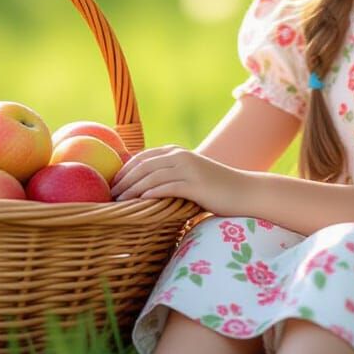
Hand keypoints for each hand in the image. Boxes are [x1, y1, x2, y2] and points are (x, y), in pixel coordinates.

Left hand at [110, 145, 250, 214]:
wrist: (244, 192)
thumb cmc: (214, 189)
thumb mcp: (189, 176)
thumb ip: (169, 176)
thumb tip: (142, 187)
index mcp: (176, 152)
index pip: (142, 157)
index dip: (124, 169)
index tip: (111, 183)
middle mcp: (180, 156)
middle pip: (143, 165)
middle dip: (123, 179)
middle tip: (110, 194)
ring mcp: (188, 169)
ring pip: (151, 176)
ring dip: (132, 189)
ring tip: (119, 201)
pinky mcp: (195, 184)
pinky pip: (166, 187)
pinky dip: (150, 193)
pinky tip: (139, 201)